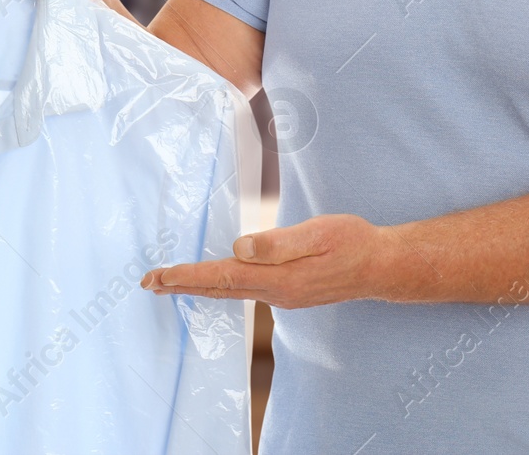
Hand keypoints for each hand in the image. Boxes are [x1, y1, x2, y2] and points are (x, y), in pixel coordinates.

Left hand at [139, 214, 389, 309]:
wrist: (381, 266)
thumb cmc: (352, 242)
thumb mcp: (318, 232)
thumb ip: (278, 242)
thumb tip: (240, 247)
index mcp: (279, 278)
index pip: (222, 277)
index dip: (186, 276)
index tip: (157, 276)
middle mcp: (276, 293)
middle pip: (218, 289)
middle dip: (180, 286)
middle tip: (147, 282)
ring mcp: (282, 296)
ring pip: (229, 291)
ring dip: (197, 287)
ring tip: (168, 282)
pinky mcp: (289, 291)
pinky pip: (245, 290)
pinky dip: (220, 286)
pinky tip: (214, 282)